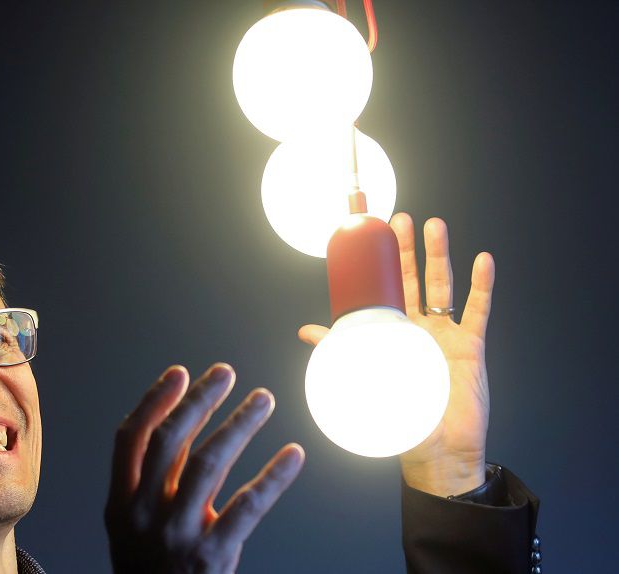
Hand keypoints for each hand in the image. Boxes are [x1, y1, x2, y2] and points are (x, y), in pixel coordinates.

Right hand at [105, 363, 304, 572]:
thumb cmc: (150, 567)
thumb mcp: (132, 526)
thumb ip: (151, 480)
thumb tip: (184, 421)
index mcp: (120, 502)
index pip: (131, 438)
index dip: (155, 400)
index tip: (180, 373)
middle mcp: (144, 513)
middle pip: (171, 442)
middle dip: (199, 400)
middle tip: (226, 373)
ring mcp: (177, 534)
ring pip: (209, 464)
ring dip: (239, 424)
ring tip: (263, 400)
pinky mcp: (212, 555)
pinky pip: (248, 506)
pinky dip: (273, 476)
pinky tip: (292, 454)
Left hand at [298, 213, 492, 496]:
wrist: (436, 450)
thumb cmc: (399, 418)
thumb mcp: (364, 378)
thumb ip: (341, 350)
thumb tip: (306, 331)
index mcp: (392, 331)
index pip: (386, 288)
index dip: (382, 262)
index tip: (376, 233)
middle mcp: (418, 327)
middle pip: (413, 278)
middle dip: (407, 248)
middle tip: (400, 220)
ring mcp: (445, 334)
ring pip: (442, 285)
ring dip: (439, 256)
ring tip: (434, 226)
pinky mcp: (470, 346)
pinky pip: (477, 310)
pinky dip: (481, 286)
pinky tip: (483, 261)